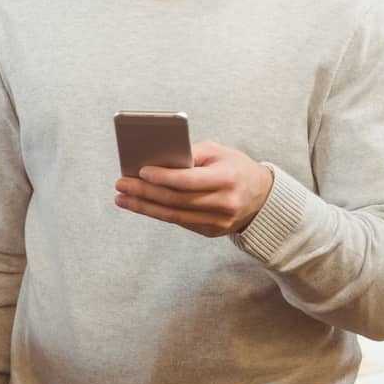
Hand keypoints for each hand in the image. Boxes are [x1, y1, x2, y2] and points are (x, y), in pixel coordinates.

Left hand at [115, 140, 273, 237]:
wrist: (263, 197)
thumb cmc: (234, 167)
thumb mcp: (218, 152)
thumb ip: (190, 154)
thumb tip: (155, 159)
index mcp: (228, 178)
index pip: (190, 179)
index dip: (164, 177)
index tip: (140, 171)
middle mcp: (225, 203)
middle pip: (177, 199)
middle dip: (144, 192)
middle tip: (120, 184)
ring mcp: (219, 221)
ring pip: (174, 215)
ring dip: (144, 207)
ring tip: (121, 198)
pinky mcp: (212, 231)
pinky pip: (180, 222)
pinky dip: (157, 213)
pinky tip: (139, 205)